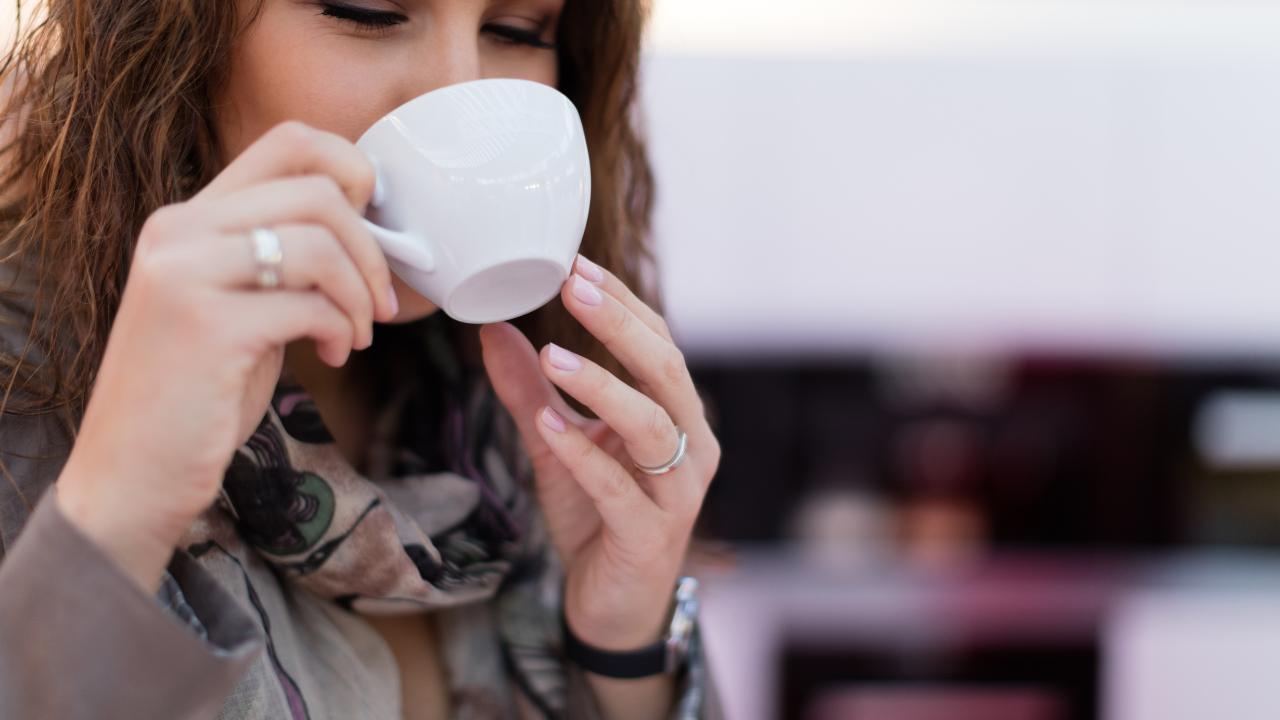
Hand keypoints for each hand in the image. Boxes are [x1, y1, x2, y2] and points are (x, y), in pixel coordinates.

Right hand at [56, 120, 397, 591]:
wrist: (131, 476)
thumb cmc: (196, 394)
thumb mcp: (234, 306)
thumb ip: (277, 261)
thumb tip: (367, 230)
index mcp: (187, 219)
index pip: (289, 142)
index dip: (353, 172)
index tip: (373, 228)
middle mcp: (178, 232)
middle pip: (317, 191)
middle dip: (371, 250)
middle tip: (381, 304)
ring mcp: (185, 276)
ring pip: (319, 244)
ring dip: (361, 295)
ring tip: (356, 335)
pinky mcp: (206, 328)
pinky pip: (310, 305)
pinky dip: (341, 330)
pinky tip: (332, 356)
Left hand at [478, 255, 720, 653]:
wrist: (614, 605)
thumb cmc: (597, 517)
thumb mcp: (557, 445)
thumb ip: (530, 390)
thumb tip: (492, 330)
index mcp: (678, 415)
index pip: (659, 342)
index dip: (621, 302)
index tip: (575, 265)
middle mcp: (691, 446)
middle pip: (665, 369)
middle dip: (618, 324)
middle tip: (571, 285)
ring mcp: (677, 492)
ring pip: (651, 424)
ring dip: (602, 385)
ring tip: (553, 354)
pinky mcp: (651, 534)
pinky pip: (619, 487)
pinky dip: (584, 453)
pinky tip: (550, 424)